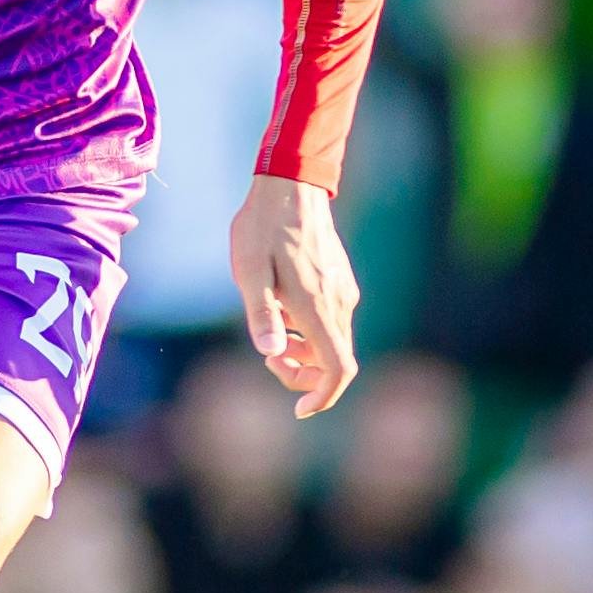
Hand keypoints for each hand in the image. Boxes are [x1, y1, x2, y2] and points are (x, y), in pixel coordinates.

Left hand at [230, 172, 360, 414]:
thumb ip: (261, 314)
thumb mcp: (249, 271)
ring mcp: (343, 292)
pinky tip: (282, 305)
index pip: (340, 369)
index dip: (323, 396)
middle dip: (304, 374)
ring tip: (271, 327)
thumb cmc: (262, 228)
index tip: (299, 408)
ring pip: (333, 342)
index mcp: (317, 307)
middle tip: (269, 357)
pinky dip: (310, 331)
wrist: (290, 185)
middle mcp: (338, 304)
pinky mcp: (341, 282)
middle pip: (335, 362)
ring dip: (305, 351)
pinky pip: (331, 321)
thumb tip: (270, 354)